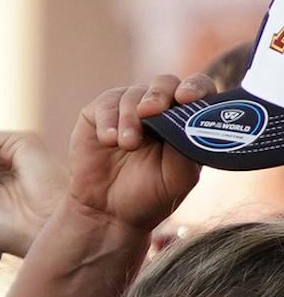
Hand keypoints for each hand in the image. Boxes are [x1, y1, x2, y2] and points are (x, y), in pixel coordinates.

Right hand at [63, 75, 211, 237]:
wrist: (108, 212)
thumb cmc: (150, 195)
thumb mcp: (179, 177)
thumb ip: (189, 148)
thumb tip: (191, 121)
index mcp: (185, 120)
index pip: (198, 90)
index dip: (195, 87)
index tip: (187, 99)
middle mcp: (158, 109)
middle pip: (164, 83)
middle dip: (158, 95)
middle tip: (149, 112)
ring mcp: (127, 110)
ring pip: (132, 94)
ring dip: (129, 118)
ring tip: (126, 145)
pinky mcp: (98, 115)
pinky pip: (105, 104)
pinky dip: (107, 121)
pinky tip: (109, 141)